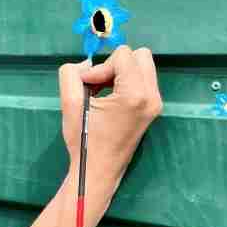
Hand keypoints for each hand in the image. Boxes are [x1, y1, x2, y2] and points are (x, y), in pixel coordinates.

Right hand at [59, 45, 162, 182]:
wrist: (99, 171)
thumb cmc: (84, 140)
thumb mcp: (70, 103)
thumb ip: (71, 73)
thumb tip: (86, 66)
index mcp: (135, 94)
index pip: (123, 55)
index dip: (101, 67)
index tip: (88, 87)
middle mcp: (152, 96)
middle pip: (140, 55)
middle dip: (116, 65)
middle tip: (98, 85)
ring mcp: (156, 103)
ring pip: (143, 66)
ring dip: (121, 73)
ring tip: (103, 93)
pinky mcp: (153, 108)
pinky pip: (143, 80)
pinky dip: (126, 82)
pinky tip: (111, 99)